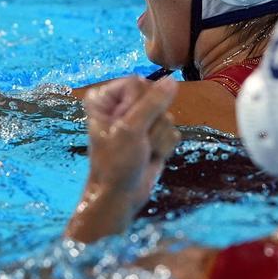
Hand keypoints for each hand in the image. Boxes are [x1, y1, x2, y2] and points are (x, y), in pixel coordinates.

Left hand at [83, 76, 179, 203]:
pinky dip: (163, 147)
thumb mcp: (130, 130)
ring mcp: (140, 121)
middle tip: (137, 141)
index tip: (129, 126)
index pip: (137, 82)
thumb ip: (152, 103)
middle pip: (156, 97)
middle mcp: (122, 105)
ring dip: (157, 137)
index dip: (139, 104)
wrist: (121, 197)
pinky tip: (150, 156)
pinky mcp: (154, 135)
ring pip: (167, 115)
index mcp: (105, 98)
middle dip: (152, 122)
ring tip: (142, 151)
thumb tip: (172, 81)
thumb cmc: (115, 163)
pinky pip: (172, 131)